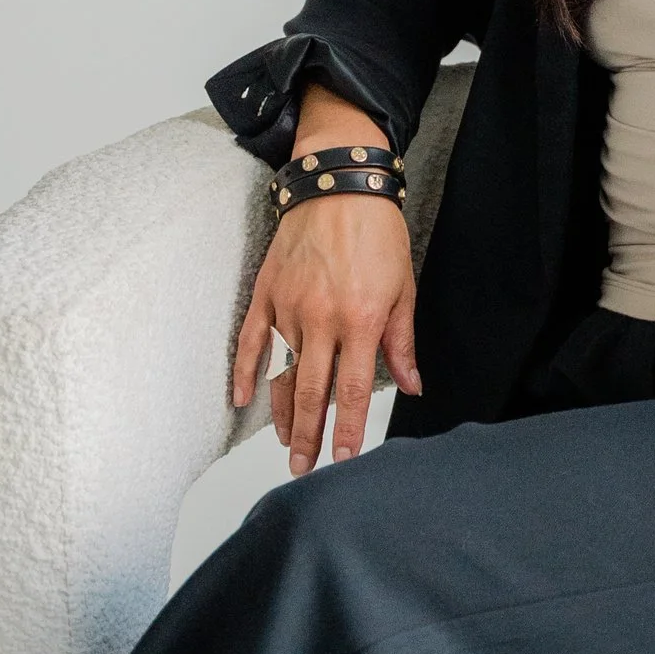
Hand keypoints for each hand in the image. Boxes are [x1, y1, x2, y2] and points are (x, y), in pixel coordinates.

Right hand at [230, 98, 420, 471]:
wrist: (340, 184)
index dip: (345, 430)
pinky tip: (242, 399)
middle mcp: (323, 319)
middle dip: (307, 436)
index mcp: (362, 321)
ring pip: (282, 372)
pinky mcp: (267, 293)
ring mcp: (290, 307)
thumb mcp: (404, 288)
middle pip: (312, 392)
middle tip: (303, 470)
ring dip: (283, 412)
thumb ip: (402, 343)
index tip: (341, 460)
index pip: (351, 391)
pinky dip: (244, 372)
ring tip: (286, 442)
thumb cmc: (378, 234)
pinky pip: (251, 341)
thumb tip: (412, 385)